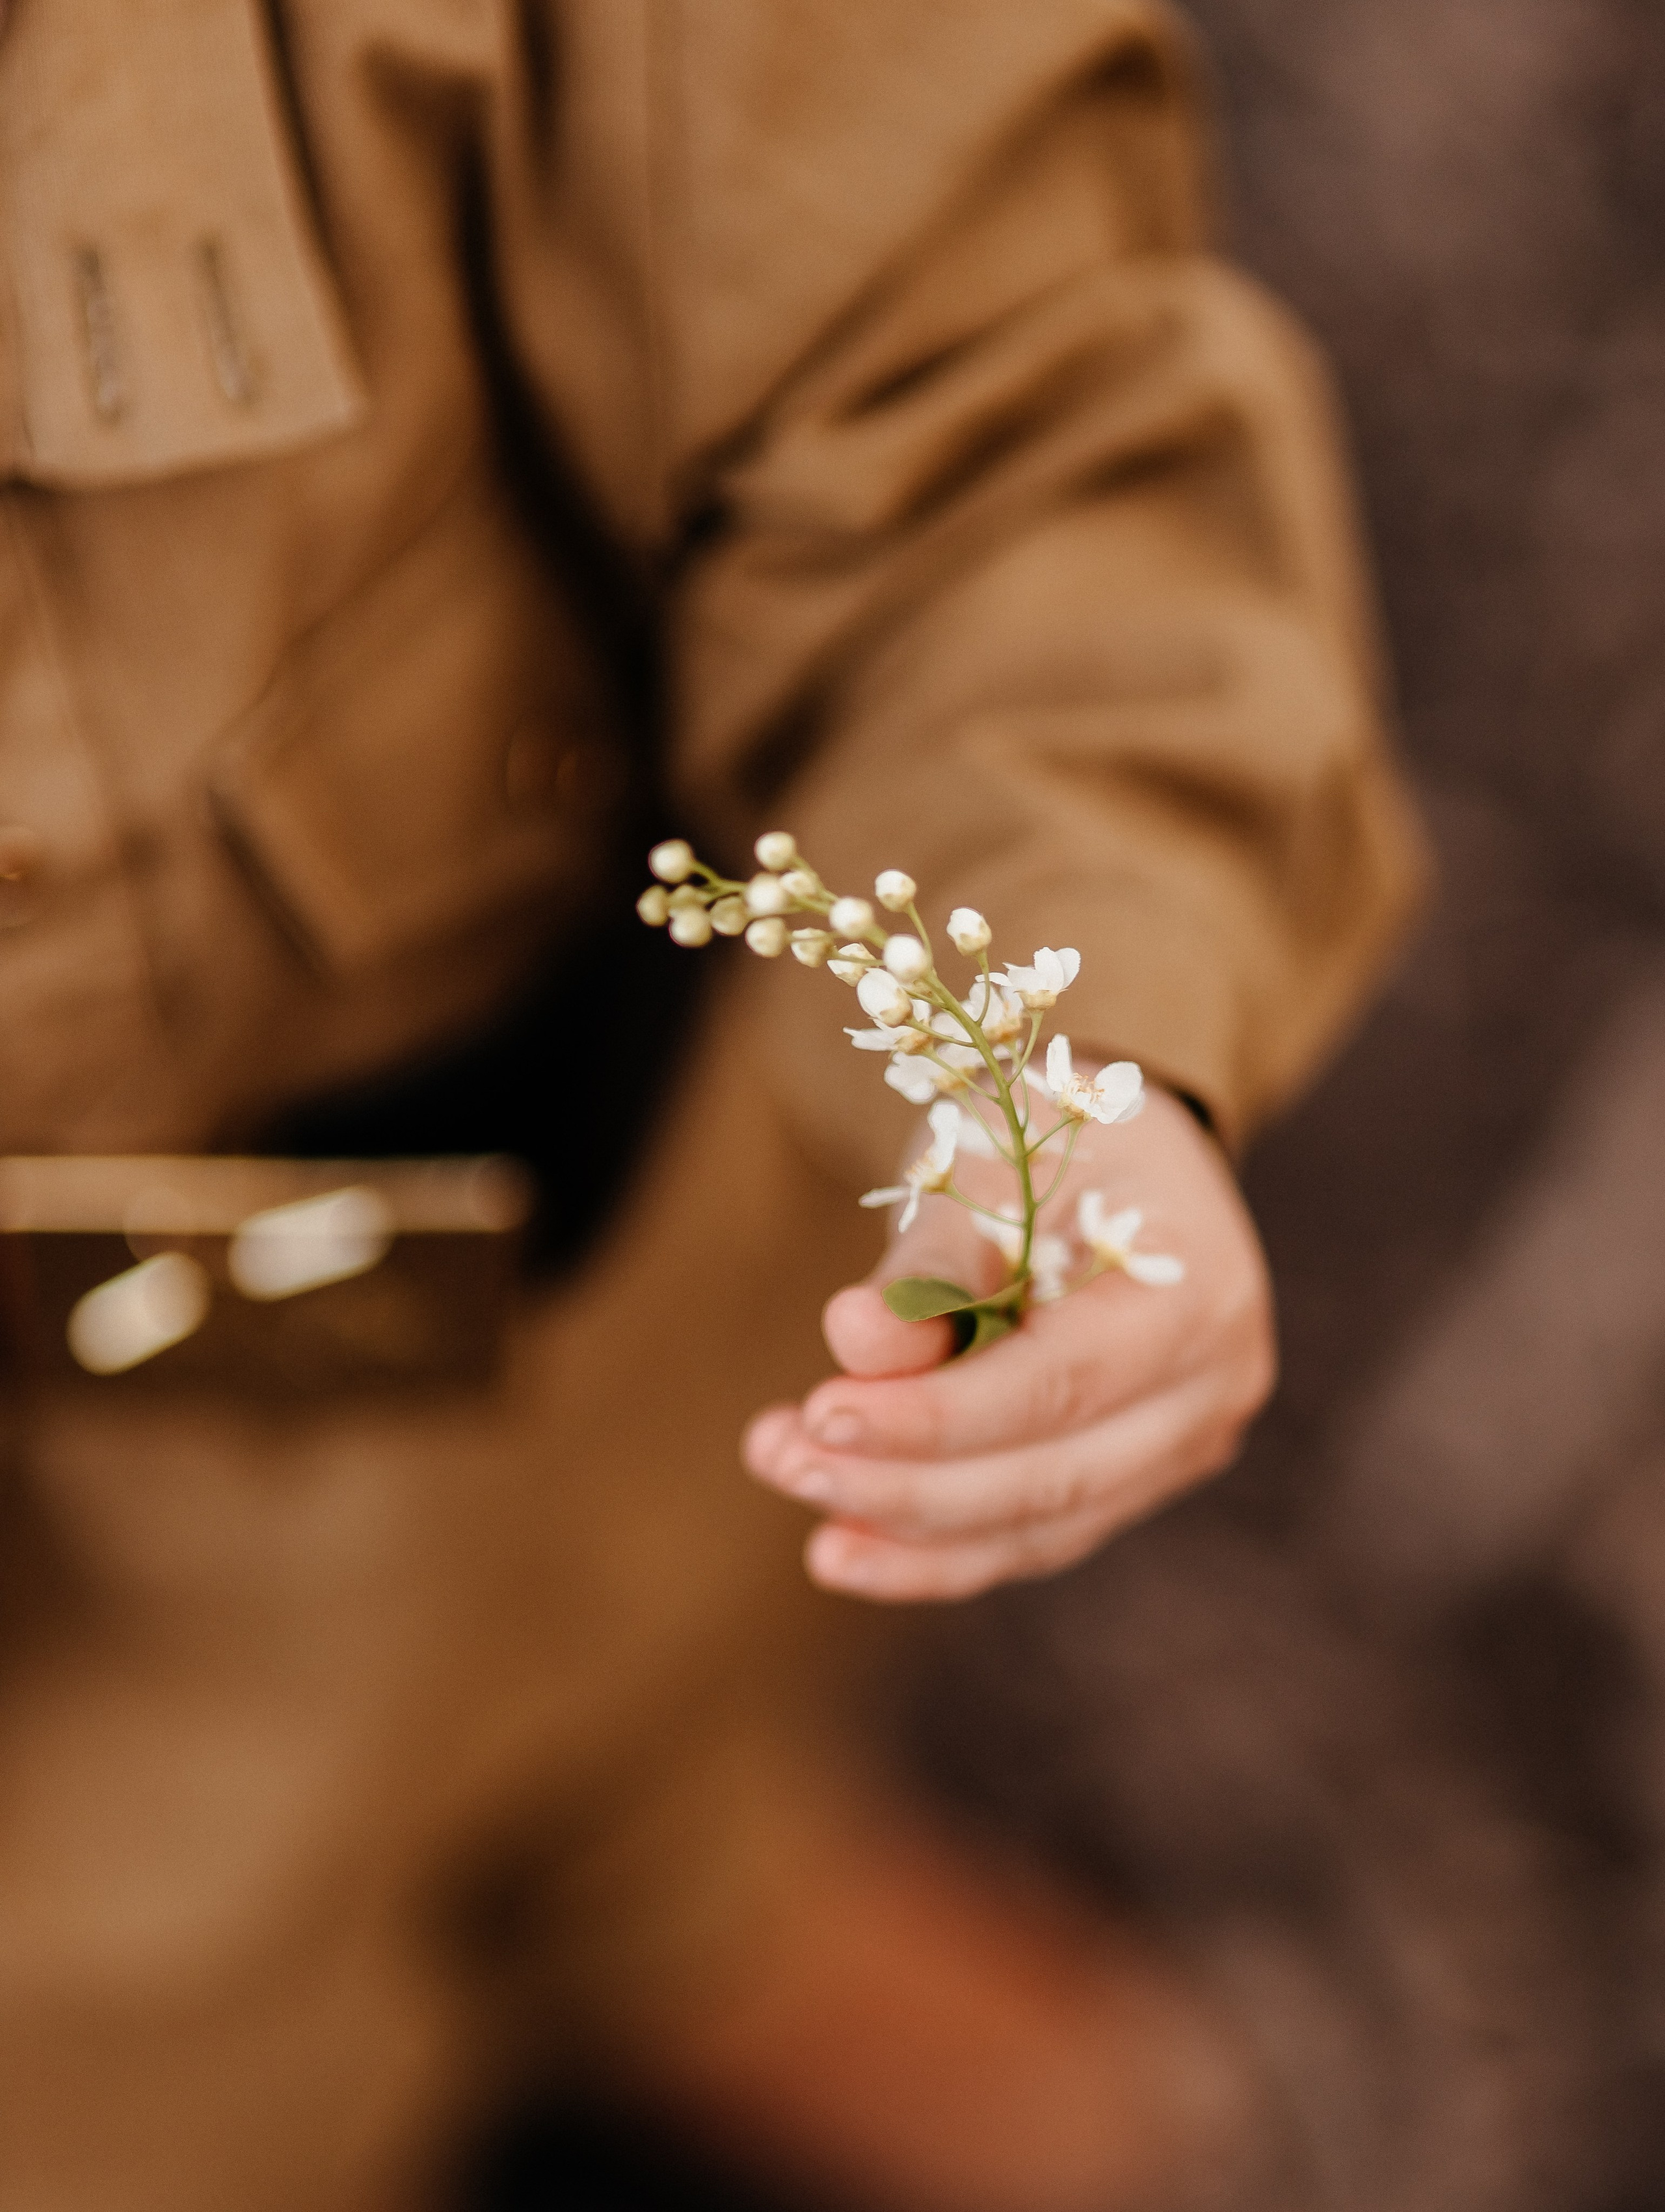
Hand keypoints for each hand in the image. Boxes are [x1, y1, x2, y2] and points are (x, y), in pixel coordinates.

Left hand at [743, 1083, 1274, 1600]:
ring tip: (788, 1477)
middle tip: (779, 1457)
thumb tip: (851, 1342)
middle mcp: (1214, 1383)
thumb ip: (927, 1267)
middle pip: (1049, 1476)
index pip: (1057, 1385)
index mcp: (1196, 1288)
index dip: (934, 1417)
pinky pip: (1036, 1535)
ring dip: (901, 1523)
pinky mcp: (1142, 1478)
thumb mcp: (985, 1170)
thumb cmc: (1049, 1138)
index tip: (821, 1413)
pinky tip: (844, 1546)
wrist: (1123, 1155)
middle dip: (901, 1484)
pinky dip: (937, 1550)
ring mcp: (1188, 1442)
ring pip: (1038, 1526)